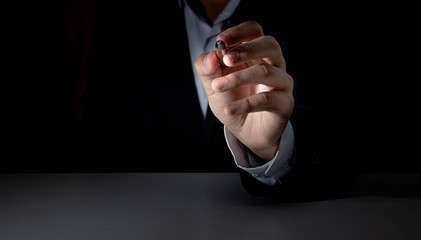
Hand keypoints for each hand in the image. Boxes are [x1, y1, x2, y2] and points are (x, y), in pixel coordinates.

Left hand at [195, 21, 293, 160]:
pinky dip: (245, 104)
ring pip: (266, 72)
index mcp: (255, 53)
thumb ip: (207, 69)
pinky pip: (267, 100)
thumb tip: (211, 56)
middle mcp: (273, 64)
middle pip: (269, 44)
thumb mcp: (213, 84)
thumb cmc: (232, 101)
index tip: (221, 41)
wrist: (244, 131)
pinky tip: (229, 109)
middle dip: (246, 49)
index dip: (239, 32)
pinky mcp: (284, 103)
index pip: (254, 31)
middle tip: (226, 59)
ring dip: (239, 78)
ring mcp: (281, 83)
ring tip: (218, 87)